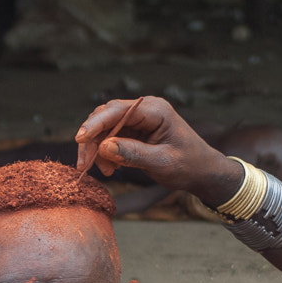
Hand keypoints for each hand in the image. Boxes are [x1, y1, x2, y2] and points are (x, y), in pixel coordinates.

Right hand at [75, 97, 235, 200]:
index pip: (117, 110)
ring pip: (104, 129)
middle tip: (84, 164)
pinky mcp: (134, 132)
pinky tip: (111, 169)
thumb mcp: (162, 162)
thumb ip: (133, 154)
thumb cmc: (188, 165)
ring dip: (98, 150)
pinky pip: (111, 138)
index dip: (95, 123)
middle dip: (92, 140)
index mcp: (155, 110)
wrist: (202, 172)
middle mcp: (144, 110)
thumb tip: (104, 146)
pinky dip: (106, 154)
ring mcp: (138, 120)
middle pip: (106, 117)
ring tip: (106, 172)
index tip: (80, 139)